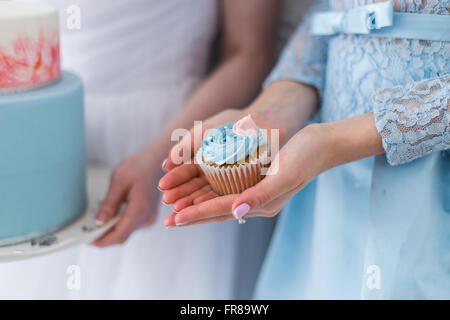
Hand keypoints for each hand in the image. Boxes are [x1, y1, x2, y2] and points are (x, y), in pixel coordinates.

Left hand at [92, 149, 161, 246]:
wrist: (156, 162)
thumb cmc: (140, 167)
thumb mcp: (119, 180)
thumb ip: (109, 203)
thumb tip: (99, 221)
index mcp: (141, 209)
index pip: (120, 235)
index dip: (101, 240)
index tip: (86, 238)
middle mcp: (147, 218)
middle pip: (121, 236)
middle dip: (103, 235)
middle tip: (85, 228)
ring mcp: (148, 219)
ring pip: (125, 232)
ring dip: (109, 228)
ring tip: (97, 217)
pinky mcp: (147, 217)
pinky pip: (129, 226)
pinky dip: (117, 223)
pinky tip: (110, 213)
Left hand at [161, 123, 332, 226]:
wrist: (322, 144)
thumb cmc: (306, 155)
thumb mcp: (285, 173)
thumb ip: (262, 194)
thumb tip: (237, 210)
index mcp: (263, 203)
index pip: (223, 210)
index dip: (198, 213)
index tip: (175, 217)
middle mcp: (257, 201)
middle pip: (218, 211)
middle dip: (192, 215)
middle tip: (167, 220)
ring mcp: (257, 193)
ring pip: (220, 202)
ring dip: (198, 204)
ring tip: (175, 208)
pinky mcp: (256, 182)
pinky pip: (228, 191)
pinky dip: (211, 193)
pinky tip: (199, 191)